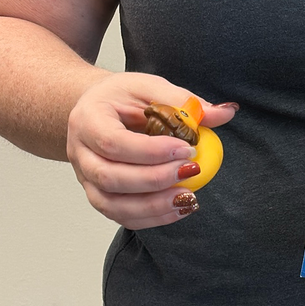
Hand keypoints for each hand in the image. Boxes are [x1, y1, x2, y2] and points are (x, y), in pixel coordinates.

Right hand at [65, 71, 236, 227]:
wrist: (96, 111)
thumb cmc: (121, 98)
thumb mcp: (150, 87)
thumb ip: (184, 101)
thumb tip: (225, 112)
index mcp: (87, 120)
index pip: (113, 143)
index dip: (151, 152)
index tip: (187, 148)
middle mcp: (80, 153)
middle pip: (111, 178)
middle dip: (155, 180)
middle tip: (191, 170)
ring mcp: (85, 179)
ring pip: (113, 205)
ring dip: (153, 206)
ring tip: (188, 197)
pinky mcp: (99, 196)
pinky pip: (121, 216)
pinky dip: (152, 217)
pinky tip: (179, 208)